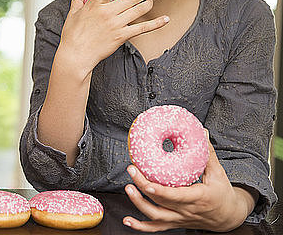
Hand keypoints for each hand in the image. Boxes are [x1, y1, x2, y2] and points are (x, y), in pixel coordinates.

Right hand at [58, 0, 168, 70]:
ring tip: (149, 0)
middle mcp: (107, 12)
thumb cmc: (72, 35)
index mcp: (94, 4)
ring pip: (139, 9)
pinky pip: (143, 28)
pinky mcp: (121, 36)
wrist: (76, 56)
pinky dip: (156, 23)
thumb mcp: (72, 13)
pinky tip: (166, 19)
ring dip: (148, 3)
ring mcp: (116, 24)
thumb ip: (79, 0)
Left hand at [123, 132, 256, 231]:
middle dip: (143, 187)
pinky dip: (140, 226)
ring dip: (139, 204)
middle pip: (161, 202)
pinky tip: (127, 221)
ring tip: (128, 188)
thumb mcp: (219, 174)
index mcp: (199, 198)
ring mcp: (179, 219)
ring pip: (156, 217)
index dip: (160, 191)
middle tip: (132, 170)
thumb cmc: (223, 194)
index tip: (147, 183)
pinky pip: (155, 228)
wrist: (229, 217)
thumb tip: (203, 132)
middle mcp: (187, 211)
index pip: (176, 196)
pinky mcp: (175, 223)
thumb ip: (208, 154)